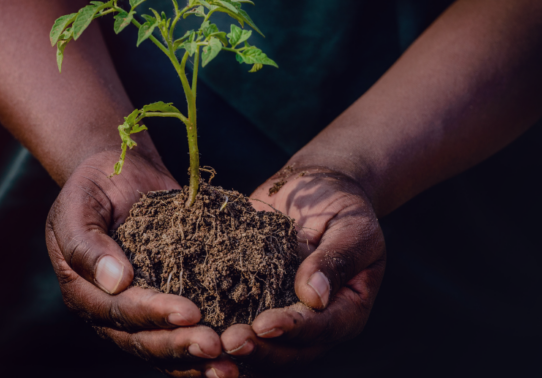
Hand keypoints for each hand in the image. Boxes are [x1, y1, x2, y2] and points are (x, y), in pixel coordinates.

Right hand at [46, 149, 241, 377]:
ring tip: (230, 365)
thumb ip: (87, 245)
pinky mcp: (162, 308)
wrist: (119, 175)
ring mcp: (136, 314)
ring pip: (163, 348)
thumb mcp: (79, 207)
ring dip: (195, 360)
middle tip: (216, 346)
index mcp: (83, 291)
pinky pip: (180, 335)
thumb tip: (116, 282)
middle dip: (179, 344)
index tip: (191, 311)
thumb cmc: (94, 187)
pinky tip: (235, 358)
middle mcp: (107, 311)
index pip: (118, 310)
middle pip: (141, 340)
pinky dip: (204, 351)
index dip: (153, 314)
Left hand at [219, 166, 386, 374]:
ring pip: (260, 346)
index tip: (263, 325)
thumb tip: (313, 296)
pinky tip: (190, 328)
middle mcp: (314, 323)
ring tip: (206, 342)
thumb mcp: (351, 226)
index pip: (321, 329)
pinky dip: (216, 328)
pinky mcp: (253, 303)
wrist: (313, 189)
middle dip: (259, 350)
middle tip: (228, 341)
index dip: (292, 330)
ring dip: (234, 349)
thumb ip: (336, 259)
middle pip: (289, 351)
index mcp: (347, 309)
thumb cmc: (340, 205)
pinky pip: (236, 322)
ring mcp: (282, 317)